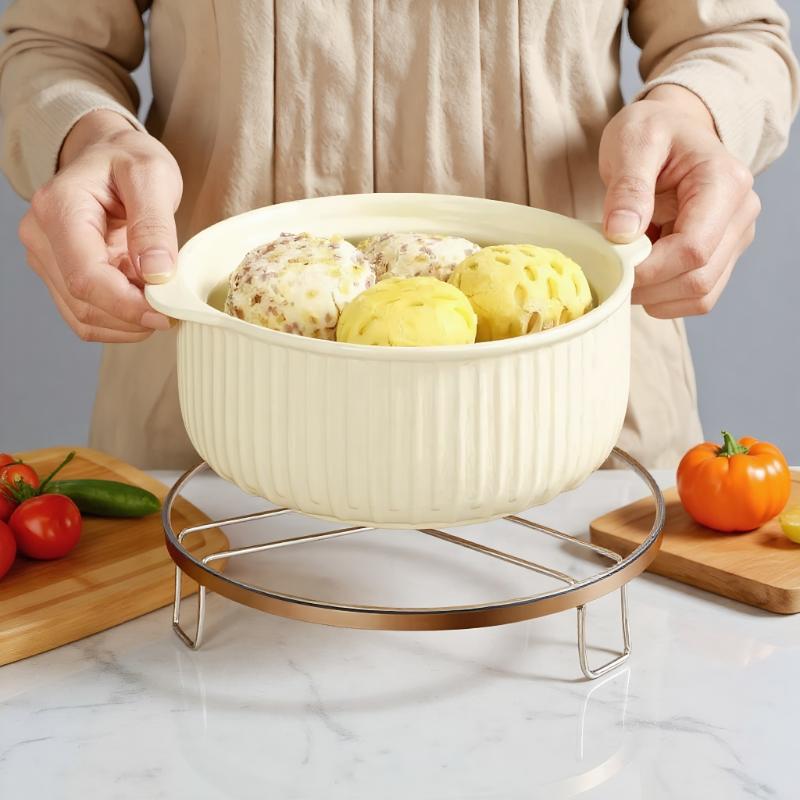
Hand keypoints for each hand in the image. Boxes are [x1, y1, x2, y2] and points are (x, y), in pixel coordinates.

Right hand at [18, 110, 182, 341]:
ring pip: (83, 317)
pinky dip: (119, 321)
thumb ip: (155, 225)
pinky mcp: (58, 274)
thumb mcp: (153, 176)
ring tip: (160, 301)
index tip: (166, 312)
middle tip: (173, 308)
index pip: (85, 277)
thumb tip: (157, 273)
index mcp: (60, 207)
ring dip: (127, 323)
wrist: (109, 154)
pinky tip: (143, 301)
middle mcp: (41, 236)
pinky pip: (85, 316)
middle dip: (132, 316)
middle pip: (83, 303)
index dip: (127, 305)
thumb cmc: (128, 159)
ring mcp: (46, 258)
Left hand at [599, 85, 759, 317]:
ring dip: (655, 296)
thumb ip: (628, 187)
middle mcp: (741, 214)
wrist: (670, 129)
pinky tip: (643, 272)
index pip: (694, 248)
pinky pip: (697, 297)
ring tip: (627, 267)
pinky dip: (664, 297)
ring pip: (700, 296)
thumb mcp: (632, 142)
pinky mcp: (723, 256)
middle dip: (649, 286)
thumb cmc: (652, 131)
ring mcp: (735, 238)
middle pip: (698, 279)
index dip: (650, 269)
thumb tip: (621, 234)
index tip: (614, 263)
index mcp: (724, 182)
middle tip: (612, 269)